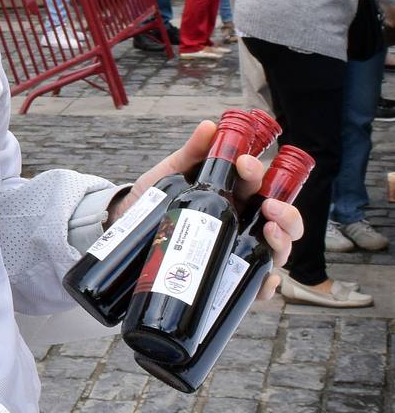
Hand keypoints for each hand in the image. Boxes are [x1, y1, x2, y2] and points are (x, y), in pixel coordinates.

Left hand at [114, 119, 301, 301]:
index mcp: (235, 196)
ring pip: (277, 250)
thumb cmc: (154, 198)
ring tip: (269, 231)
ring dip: (283, 241)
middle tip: (269, 206)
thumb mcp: (172, 173)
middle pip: (282, 221)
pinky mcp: (226, 274)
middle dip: (286, 212)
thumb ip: (192, 152)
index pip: (262, 185)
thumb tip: (209, 126)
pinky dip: (267, 285)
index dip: (260, 173)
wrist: (125, 224)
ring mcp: (238, 249)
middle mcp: (243, 224)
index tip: (244, 164)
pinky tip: (267, 280)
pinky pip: (256, 285)